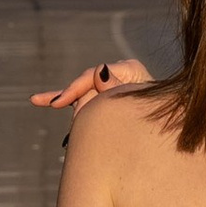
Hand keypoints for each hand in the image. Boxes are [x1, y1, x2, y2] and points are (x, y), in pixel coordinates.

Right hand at [30, 56, 152, 111]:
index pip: (93, 74)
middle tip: (53, 108)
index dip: (75, 87)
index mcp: (129, 69)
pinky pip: (80, 99)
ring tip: (38, 99)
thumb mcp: (138, 100)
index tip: (58, 102)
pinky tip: (38, 100)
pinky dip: (63, 101)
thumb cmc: (158, 117)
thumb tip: (99, 70)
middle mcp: (118, 76)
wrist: (167, 137)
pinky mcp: (103, 100)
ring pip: (80, 94)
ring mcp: (109, 88)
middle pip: (85, 86)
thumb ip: (117, 86)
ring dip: (63, 100)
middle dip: (71, 98)